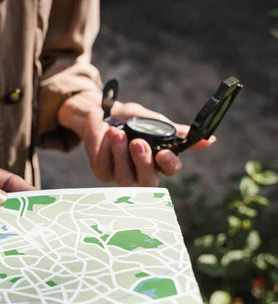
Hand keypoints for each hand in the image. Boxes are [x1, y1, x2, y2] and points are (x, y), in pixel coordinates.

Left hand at [58, 90, 214, 186]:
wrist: (102, 113)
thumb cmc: (131, 119)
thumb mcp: (155, 123)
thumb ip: (178, 133)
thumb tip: (210, 140)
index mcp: (159, 161)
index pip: (170, 170)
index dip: (168, 164)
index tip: (163, 152)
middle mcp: (142, 172)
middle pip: (148, 183)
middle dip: (143, 163)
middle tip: (137, 142)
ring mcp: (121, 175)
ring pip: (125, 177)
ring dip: (121, 154)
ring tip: (117, 133)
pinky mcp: (103, 172)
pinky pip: (105, 168)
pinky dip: (106, 150)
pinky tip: (107, 136)